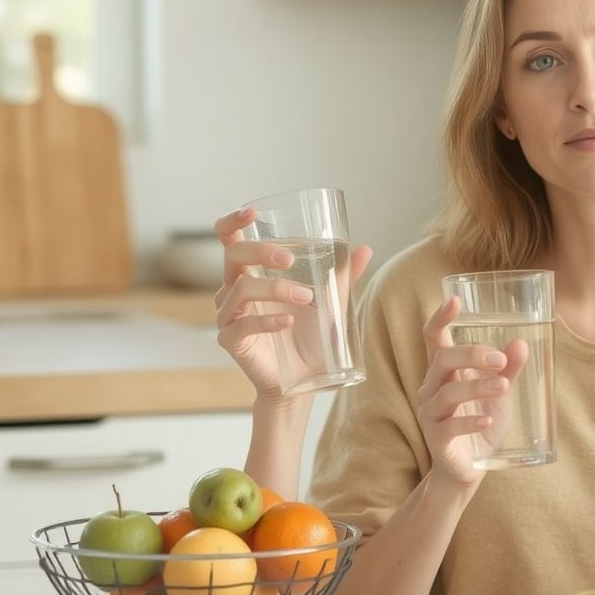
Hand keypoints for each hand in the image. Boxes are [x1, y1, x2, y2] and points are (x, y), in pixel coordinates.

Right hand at [213, 206, 371, 400]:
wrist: (305, 381)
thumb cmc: (311, 337)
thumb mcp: (330, 302)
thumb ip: (343, 276)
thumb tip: (365, 249)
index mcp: (250, 274)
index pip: (229, 239)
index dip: (232, 221)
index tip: (252, 213)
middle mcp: (233, 291)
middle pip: (233, 255)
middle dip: (261, 250)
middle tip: (290, 259)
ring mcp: (229, 316)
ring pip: (240, 288)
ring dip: (276, 288)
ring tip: (307, 298)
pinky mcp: (232, 341)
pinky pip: (241, 325)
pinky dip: (266, 320)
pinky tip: (287, 322)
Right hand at [416, 297, 528, 489]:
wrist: (469, 469)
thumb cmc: (480, 422)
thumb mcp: (498, 393)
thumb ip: (508, 369)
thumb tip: (521, 344)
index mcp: (443, 371)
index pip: (433, 338)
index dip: (440, 318)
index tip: (454, 301)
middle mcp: (431, 388)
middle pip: (442, 359)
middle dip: (471, 354)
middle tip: (499, 359)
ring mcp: (431, 414)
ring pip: (447, 392)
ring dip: (477, 386)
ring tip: (503, 386)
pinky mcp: (437, 439)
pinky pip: (450, 427)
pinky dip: (470, 421)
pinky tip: (488, 419)